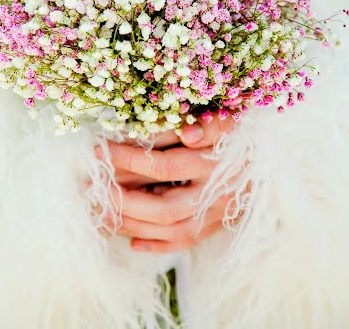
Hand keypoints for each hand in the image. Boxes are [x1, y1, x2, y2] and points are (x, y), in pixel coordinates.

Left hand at [95, 114, 233, 252]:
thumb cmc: (246, 134)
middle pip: (162, 207)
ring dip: (134, 224)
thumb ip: (210, 125)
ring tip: (102, 213)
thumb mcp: (230, 121)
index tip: (99, 150)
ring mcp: (216, 214)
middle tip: (92, 187)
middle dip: (123, 199)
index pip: (163, 165)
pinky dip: (159, 245)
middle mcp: (214, 194)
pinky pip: (186, 242)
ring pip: (170, 229)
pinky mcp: (217, 225)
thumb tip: (187, 134)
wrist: (274, 157)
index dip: (129, 158)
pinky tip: (133, 243)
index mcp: (214, 164)